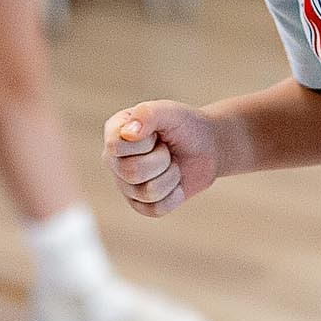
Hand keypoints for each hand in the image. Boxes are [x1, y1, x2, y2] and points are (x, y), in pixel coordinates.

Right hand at [104, 100, 223, 216]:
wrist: (206, 148)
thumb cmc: (184, 126)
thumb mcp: (170, 112)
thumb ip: (148, 114)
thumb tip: (128, 133)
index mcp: (114, 133)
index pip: (115, 146)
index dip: (144, 143)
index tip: (157, 134)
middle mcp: (114, 160)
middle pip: (131, 172)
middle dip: (162, 160)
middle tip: (168, 150)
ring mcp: (125, 185)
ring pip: (147, 192)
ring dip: (171, 176)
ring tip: (172, 164)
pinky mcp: (140, 205)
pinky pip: (155, 209)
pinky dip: (174, 195)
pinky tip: (175, 183)